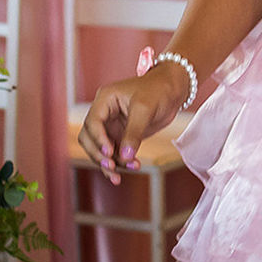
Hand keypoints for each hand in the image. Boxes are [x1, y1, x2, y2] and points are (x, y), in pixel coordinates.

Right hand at [78, 61, 191, 183]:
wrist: (172, 91)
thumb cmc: (158, 91)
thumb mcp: (145, 109)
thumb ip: (134, 133)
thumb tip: (124, 157)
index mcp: (105, 99)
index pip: (92, 122)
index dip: (98, 139)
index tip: (109, 153)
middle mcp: (104, 113)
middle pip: (89, 138)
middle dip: (98, 154)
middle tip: (113, 167)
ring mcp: (111, 126)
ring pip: (99, 149)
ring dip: (110, 162)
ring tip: (128, 170)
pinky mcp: (120, 136)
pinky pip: (113, 153)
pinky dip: (120, 162)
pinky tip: (132, 167)